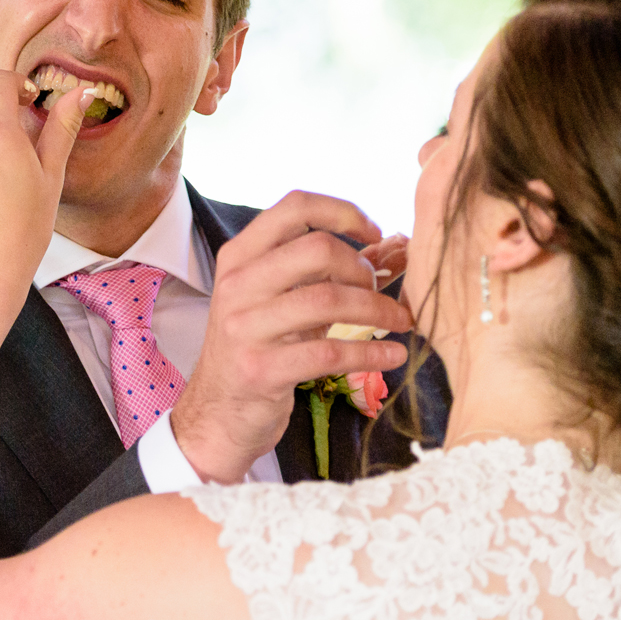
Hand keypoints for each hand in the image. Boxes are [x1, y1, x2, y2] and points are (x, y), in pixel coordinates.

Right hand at [173, 191, 410, 481]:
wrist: (218, 413)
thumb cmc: (258, 348)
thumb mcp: (274, 300)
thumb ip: (318, 271)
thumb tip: (390, 246)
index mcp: (239, 256)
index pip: (295, 206)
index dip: (343, 211)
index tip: (373, 233)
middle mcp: (237, 284)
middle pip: (318, 248)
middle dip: (363, 268)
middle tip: (380, 289)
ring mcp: (245, 327)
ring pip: (328, 299)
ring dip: (378, 309)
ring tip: (401, 320)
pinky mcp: (261, 369)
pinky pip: (330, 353)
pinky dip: (372, 352)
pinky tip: (393, 355)